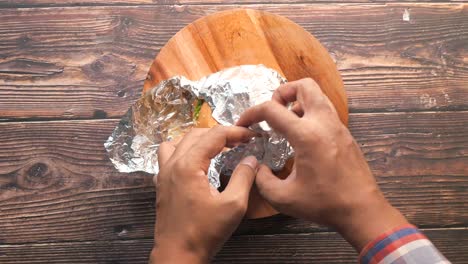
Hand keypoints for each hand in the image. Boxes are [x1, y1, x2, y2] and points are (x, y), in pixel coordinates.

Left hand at [150, 126, 258, 262]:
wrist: (177, 255)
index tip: (252, 136)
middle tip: (239, 141)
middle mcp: (172, 164)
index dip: (236, 132)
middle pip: (196, 134)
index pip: (214, 136)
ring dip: (198, 140)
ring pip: (178, 142)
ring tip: (216, 147)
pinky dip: (183, 152)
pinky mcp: (161, 184)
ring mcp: (163, 174)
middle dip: (219, 134)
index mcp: (188, 165)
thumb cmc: (204, 232)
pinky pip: (168, 156)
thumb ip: (244, 177)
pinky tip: (196, 163)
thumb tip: (251, 159)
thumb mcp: (233, 205)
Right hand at [237, 78, 407, 250]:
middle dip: (282, 92)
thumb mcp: (283, 198)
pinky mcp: (345, 134)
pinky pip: (325, 111)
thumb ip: (262, 179)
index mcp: (306, 135)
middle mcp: (324, 123)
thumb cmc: (325, 204)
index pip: (272, 109)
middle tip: (273, 112)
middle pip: (304, 85)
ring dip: (298, 101)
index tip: (243, 124)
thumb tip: (257, 167)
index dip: (251, 113)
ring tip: (286, 123)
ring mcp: (338, 127)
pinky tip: (302, 138)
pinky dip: (310, 114)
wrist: (362, 210)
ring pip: (318, 96)